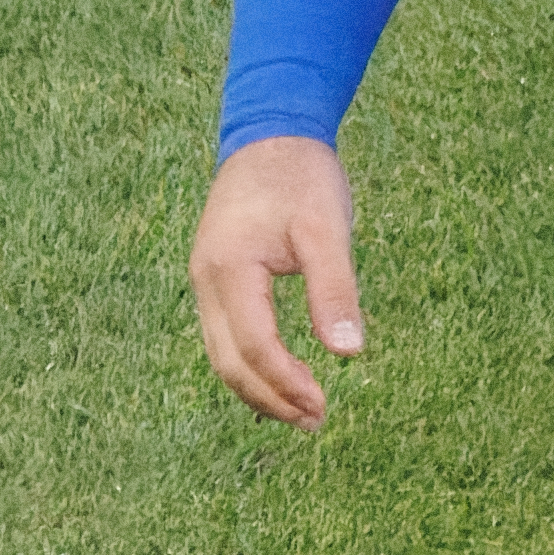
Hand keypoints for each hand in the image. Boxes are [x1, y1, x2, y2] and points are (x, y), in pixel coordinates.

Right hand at [189, 136, 364, 427]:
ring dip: (260, 390)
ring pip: (222, 355)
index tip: (324, 405)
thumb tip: (348, 352)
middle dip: (271, 399)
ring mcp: (205, 280)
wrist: (272, 133)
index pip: (254, 347)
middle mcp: (206, 280)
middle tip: (317, 421)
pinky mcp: (216, 279)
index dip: (287, 384)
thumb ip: (335, 290)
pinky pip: (225, 337)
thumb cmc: (303, 178)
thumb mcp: (328, 230)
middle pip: (229, 363)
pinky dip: (251, 366)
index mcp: (230, 270)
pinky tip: (282, 381)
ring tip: (304, 412)